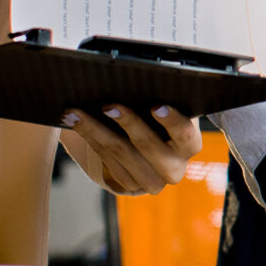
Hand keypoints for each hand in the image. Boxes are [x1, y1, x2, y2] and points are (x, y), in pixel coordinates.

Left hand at [59, 103, 194, 195]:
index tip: (155, 106)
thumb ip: (163, 98)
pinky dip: (89, 140)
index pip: (185, 134)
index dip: (171, 121)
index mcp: (190, 144)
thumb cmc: (158, 118)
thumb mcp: (168, 108)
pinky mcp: (129, 186)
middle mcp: (174, 168)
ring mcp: (151, 181)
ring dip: (95, 131)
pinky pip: (106, 162)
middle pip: (149, 146)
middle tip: (108, 106)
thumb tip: (142, 79)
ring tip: (76, 113)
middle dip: (128, 123)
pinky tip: (75, 124)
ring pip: (121, 155)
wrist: (148, 149)